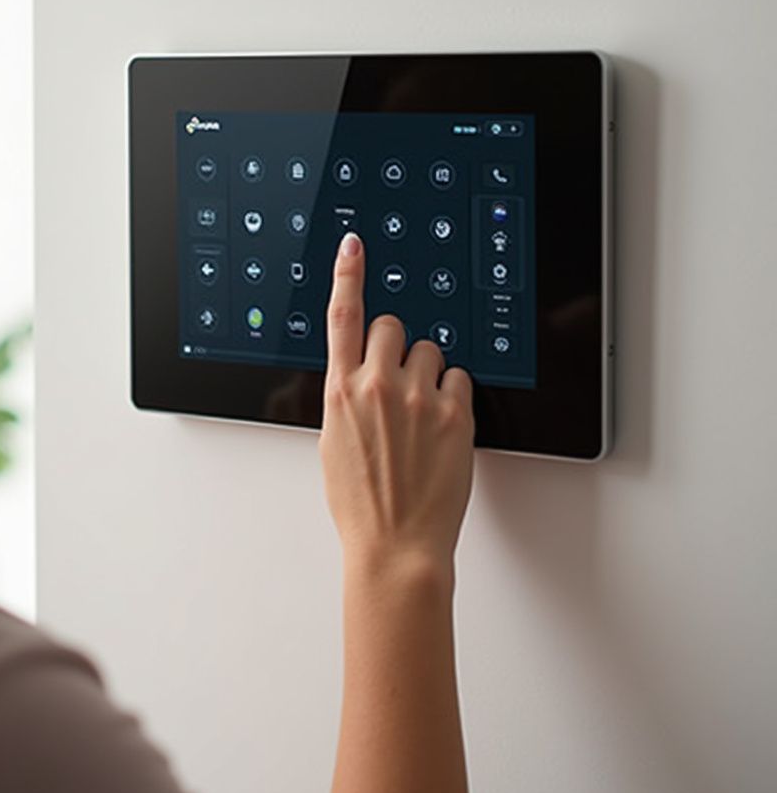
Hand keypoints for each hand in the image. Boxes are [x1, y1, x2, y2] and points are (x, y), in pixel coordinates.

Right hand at [319, 232, 475, 580]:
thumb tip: (357, 377)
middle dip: (396, 345)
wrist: (396, 544)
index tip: (353, 247)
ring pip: (429, 352)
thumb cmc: (360, 503)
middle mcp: (378, 386)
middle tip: (398, 380)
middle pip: (393, 327)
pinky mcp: (455, 413)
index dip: (346, 275)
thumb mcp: (334, 443)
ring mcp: (419, 398)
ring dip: (426, 373)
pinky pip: (459, 378)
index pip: (342, 317)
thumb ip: (345, 399)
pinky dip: (451, 395)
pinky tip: (440, 425)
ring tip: (420, 414)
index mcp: (341, 392)